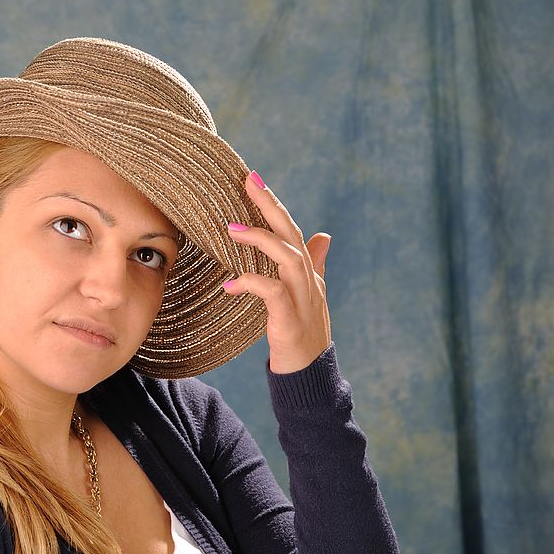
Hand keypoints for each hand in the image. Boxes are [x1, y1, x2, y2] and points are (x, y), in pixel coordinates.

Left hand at [222, 171, 331, 373]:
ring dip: (261, 240)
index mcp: (307, 271)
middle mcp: (308, 280)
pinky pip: (274, 294)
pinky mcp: (291, 321)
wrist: (309, 374)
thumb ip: (312, 264)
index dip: (273, 204)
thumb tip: (324, 236)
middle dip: (270, 206)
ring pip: (287, 259)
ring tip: (231, 230)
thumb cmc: (302, 332)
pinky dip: (252, 285)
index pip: (291, 229)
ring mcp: (303, 299)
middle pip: (291, 234)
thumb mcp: (306, 294)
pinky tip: (230, 286)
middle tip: (248, 181)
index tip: (252, 178)